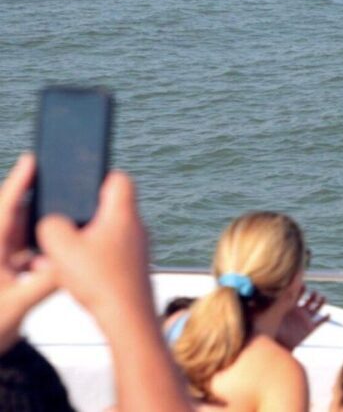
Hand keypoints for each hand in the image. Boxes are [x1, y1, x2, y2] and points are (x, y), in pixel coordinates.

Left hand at [0, 153, 57, 352]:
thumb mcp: (17, 305)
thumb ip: (45, 282)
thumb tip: (70, 262)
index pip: (5, 208)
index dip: (19, 182)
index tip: (32, 160)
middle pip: (18, 217)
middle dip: (41, 204)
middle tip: (66, 192)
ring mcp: (0, 260)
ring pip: (25, 235)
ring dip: (45, 233)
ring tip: (67, 228)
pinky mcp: (7, 272)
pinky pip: (29, 253)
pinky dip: (45, 252)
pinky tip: (59, 258)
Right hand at [37, 170, 152, 323]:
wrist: (129, 319)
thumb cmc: (101, 281)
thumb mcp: (62, 248)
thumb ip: (51, 225)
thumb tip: (53, 221)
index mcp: (123, 214)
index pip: (119, 178)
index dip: (99, 175)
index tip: (79, 184)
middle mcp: (137, 227)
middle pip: (111, 207)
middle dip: (84, 213)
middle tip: (64, 222)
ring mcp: (139, 248)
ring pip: (109, 233)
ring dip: (86, 239)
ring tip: (62, 253)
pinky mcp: (135, 267)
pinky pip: (112, 253)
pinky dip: (94, 258)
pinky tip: (75, 273)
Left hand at [276, 288, 328, 349]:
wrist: (275, 347)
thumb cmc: (271, 329)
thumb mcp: (275, 310)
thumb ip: (279, 297)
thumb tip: (275, 285)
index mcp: (290, 306)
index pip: (298, 293)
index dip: (301, 287)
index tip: (303, 283)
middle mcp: (299, 312)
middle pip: (309, 300)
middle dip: (313, 295)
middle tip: (314, 292)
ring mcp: (305, 320)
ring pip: (317, 308)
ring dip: (321, 302)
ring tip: (323, 298)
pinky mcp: (310, 328)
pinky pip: (320, 322)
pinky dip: (325, 318)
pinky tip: (328, 314)